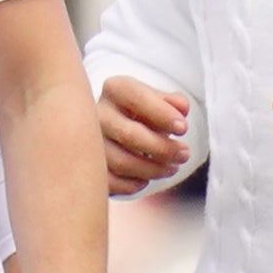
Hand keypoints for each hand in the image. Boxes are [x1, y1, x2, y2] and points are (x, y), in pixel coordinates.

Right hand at [94, 74, 194, 193]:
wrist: (114, 127)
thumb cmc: (140, 112)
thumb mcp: (157, 101)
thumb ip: (172, 102)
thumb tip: (182, 107)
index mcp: (115, 89)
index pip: (137, 97)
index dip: (162, 114)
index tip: (183, 128)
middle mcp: (96, 112)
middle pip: (130, 134)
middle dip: (163, 148)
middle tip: (184, 154)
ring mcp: (89, 141)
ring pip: (122, 162)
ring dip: (153, 169)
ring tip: (172, 167)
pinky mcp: (88, 166)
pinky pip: (111, 182)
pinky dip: (133, 184)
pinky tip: (146, 179)